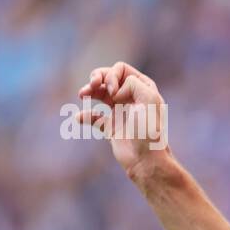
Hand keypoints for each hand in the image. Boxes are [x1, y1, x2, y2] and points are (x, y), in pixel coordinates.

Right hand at [76, 61, 169, 178]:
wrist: (145, 160)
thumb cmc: (149, 130)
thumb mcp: (148, 99)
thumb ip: (132, 83)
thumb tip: (114, 90)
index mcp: (143, 88)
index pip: (121, 69)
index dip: (113, 76)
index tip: (114, 93)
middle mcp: (131, 97)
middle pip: (108, 77)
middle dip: (97, 77)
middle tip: (92, 86)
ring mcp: (121, 111)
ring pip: (99, 93)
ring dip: (88, 90)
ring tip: (82, 95)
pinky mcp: (112, 127)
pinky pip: (94, 117)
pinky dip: (85, 115)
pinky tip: (80, 118)